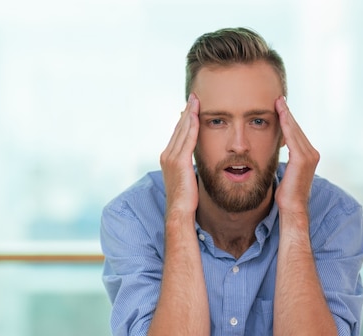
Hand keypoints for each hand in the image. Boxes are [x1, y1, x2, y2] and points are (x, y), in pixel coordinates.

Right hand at [160, 94, 199, 215]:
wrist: (179, 211)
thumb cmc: (185, 200)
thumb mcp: (186, 179)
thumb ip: (189, 167)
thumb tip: (196, 164)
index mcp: (168, 158)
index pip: (177, 134)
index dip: (184, 120)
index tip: (191, 108)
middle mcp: (167, 155)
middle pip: (178, 128)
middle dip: (186, 112)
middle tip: (194, 97)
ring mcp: (172, 158)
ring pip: (182, 130)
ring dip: (189, 113)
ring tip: (196, 100)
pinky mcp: (179, 161)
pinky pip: (187, 139)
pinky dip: (191, 125)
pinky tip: (196, 114)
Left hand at [274, 96, 319, 213]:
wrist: (293, 208)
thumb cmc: (287, 195)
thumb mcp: (287, 173)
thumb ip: (287, 161)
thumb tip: (278, 153)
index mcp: (308, 156)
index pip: (296, 134)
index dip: (289, 120)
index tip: (280, 108)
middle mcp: (312, 153)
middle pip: (297, 129)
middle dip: (287, 113)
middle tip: (279, 98)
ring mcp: (309, 156)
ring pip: (295, 130)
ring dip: (287, 115)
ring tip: (278, 102)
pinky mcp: (302, 159)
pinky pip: (293, 137)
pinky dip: (287, 125)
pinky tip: (281, 114)